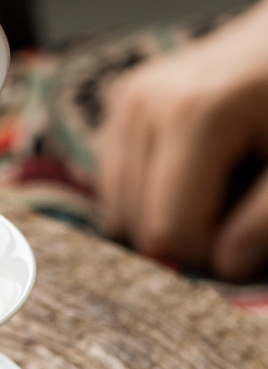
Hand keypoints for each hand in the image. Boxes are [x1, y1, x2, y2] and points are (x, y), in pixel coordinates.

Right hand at [95, 0, 267, 281]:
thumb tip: (224, 265)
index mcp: (193, 115)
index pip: (172, 233)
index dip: (216, 255)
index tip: (254, 235)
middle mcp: (142, 105)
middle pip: (136, 227)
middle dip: (187, 239)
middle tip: (239, 212)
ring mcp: (122, 104)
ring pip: (117, 213)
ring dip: (164, 219)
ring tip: (216, 188)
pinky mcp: (115, 108)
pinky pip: (114, 187)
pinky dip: (148, 198)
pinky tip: (187, 173)